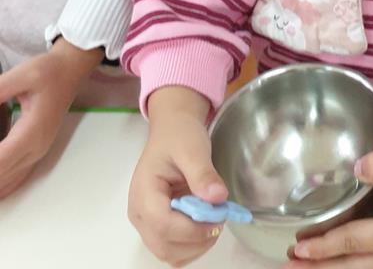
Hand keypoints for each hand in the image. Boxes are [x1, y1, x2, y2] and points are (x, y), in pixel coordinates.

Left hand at [0, 40, 101, 197]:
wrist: (71, 70)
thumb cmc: (48, 71)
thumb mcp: (20, 76)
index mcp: (31, 133)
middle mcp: (35, 148)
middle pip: (1, 175)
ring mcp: (38, 152)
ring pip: (8, 182)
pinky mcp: (38, 151)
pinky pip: (17, 178)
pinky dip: (2, 186)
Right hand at [127, 86, 228, 267]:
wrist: (173, 131)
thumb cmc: (179, 136)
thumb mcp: (193, 148)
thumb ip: (203, 173)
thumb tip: (218, 198)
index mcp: (143, 192)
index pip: (163, 225)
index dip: (194, 228)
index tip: (220, 216)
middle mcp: (139, 213)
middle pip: (164, 246)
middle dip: (196, 239)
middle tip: (220, 219)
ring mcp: (146, 223)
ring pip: (169, 253)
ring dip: (196, 246)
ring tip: (213, 220)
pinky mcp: (156, 226)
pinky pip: (173, 248)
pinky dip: (192, 245)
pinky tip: (204, 225)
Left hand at [285, 139, 372, 268]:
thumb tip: (357, 168)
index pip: (354, 241)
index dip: (325, 246)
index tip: (300, 246)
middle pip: (350, 267)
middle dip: (318, 268)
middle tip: (288, 265)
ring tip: (295, 265)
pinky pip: (358, 265)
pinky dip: (336, 265)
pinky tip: (317, 260)